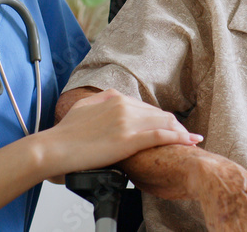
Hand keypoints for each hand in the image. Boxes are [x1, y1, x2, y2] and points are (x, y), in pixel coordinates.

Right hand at [40, 89, 201, 177]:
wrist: (54, 148)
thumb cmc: (66, 133)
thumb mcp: (84, 107)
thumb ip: (100, 102)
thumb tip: (111, 100)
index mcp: (114, 98)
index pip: (145, 107)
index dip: (160, 117)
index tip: (169, 125)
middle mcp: (123, 106)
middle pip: (158, 114)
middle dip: (175, 124)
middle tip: (186, 134)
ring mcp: (126, 122)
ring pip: (163, 123)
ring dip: (180, 131)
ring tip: (191, 138)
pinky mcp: (128, 140)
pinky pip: (159, 136)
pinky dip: (177, 137)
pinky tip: (188, 140)